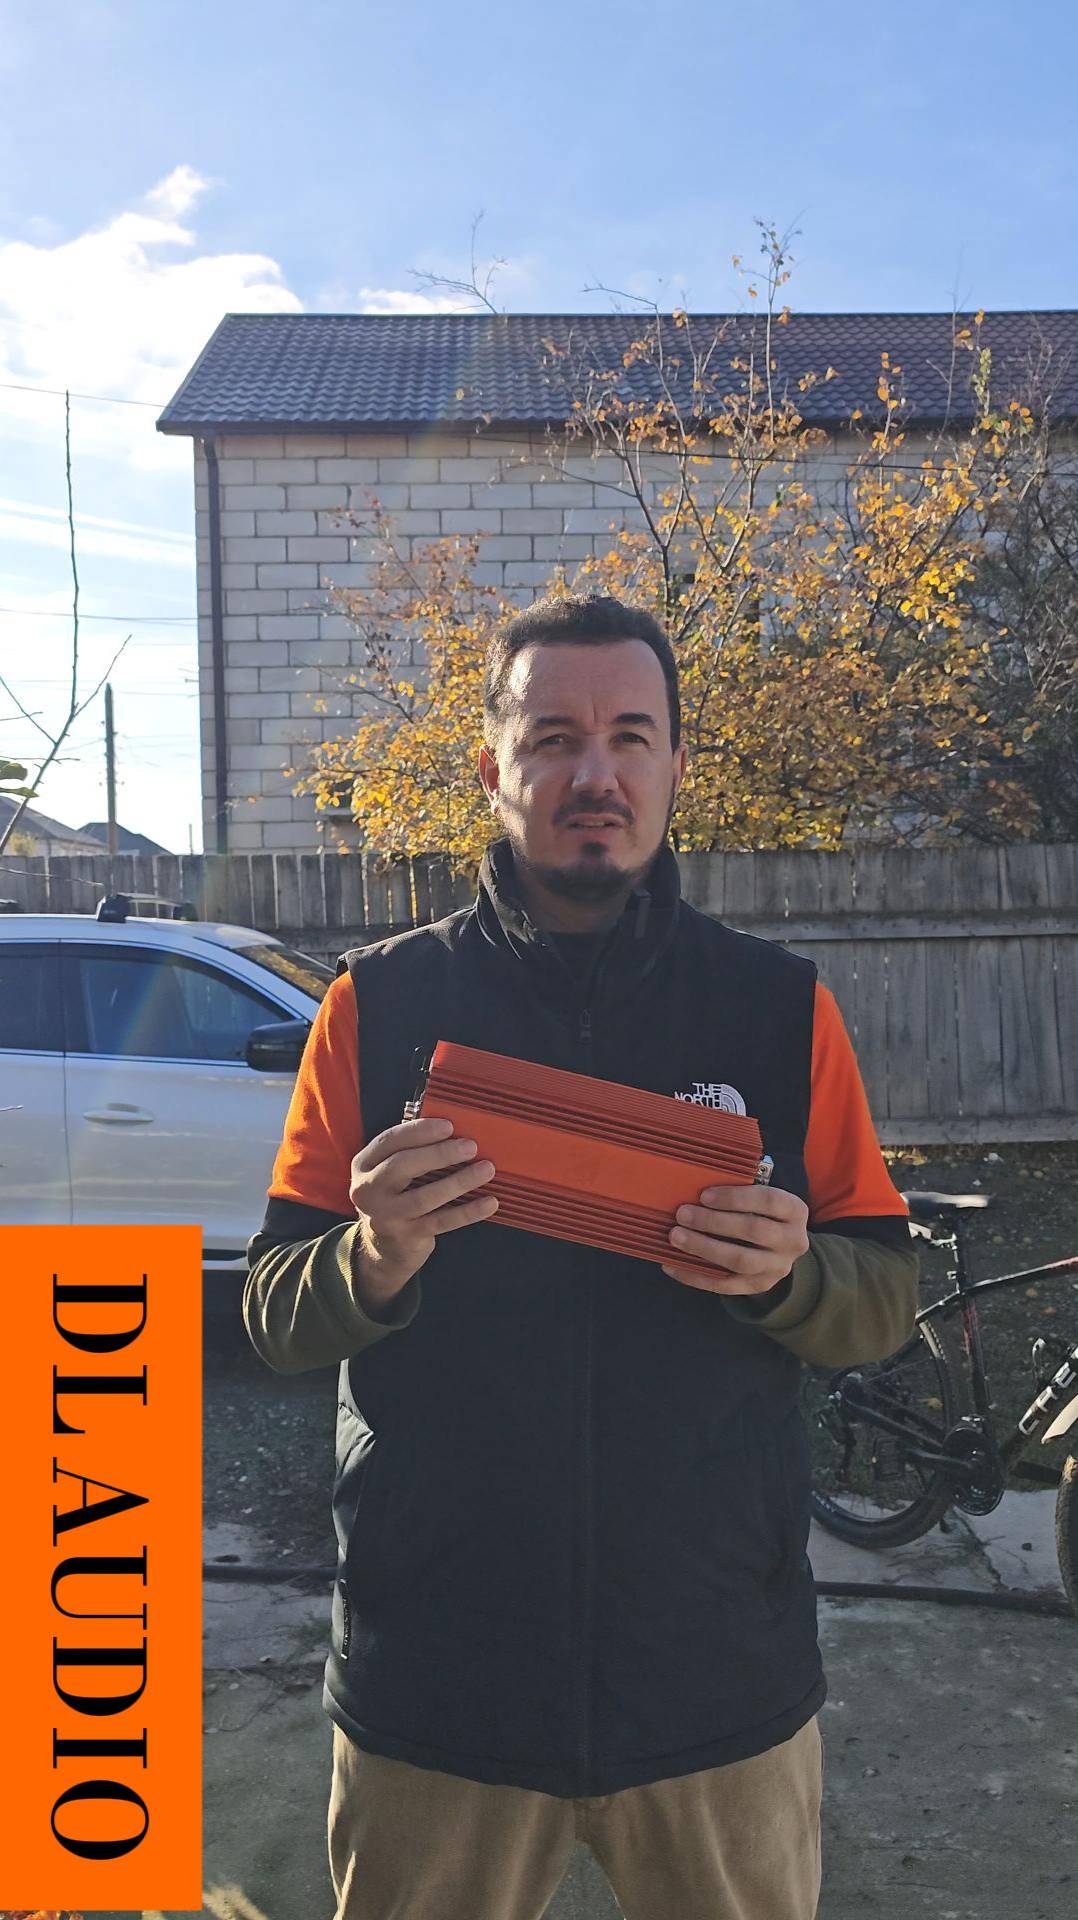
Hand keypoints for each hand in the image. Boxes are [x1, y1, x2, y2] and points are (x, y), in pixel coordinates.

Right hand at [348, 1116, 497, 1312]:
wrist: (385, 1246)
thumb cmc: (397, 1194)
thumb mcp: (391, 1170)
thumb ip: (412, 1149)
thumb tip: (454, 1128)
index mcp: (364, 1164)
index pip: (389, 1141)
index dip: (419, 1131)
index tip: (449, 1125)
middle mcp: (368, 1190)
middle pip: (402, 1166)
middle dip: (438, 1154)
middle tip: (471, 1146)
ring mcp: (385, 1216)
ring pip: (423, 1197)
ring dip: (458, 1182)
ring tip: (486, 1169)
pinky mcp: (405, 1236)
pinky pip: (440, 1222)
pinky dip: (467, 1212)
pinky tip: (489, 1202)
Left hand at [662, 1183, 809, 1295]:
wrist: (779, 1248)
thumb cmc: (761, 1212)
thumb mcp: (761, 1197)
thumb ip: (738, 1190)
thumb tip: (694, 1182)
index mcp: (795, 1211)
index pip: (768, 1201)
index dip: (735, 1197)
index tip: (704, 1195)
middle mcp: (793, 1241)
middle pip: (754, 1230)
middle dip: (714, 1222)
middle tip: (682, 1213)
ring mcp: (777, 1268)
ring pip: (740, 1261)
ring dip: (704, 1248)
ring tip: (676, 1236)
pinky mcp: (758, 1286)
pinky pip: (724, 1285)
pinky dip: (695, 1275)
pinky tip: (671, 1264)